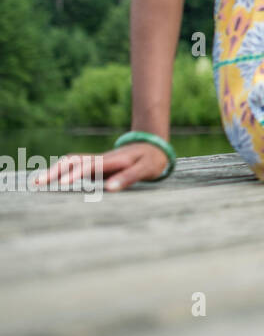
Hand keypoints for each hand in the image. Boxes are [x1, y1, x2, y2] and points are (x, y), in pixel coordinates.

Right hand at [31, 141, 169, 192]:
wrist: (154, 146)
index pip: (91, 166)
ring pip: (71, 162)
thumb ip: (129, 177)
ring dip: (54, 170)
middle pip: (73, 161)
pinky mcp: (95, 164)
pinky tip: (49, 181)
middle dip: (55, 171)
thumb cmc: (151, 160)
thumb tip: (109, 189)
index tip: (63, 184)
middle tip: (38, 183)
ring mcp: (97, 160)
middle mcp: (101, 158)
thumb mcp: (146, 169)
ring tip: (37, 182)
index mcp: (113, 160)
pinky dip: (60, 171)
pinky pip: (74, 166)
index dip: (77, 174)